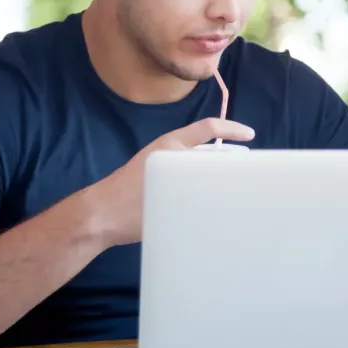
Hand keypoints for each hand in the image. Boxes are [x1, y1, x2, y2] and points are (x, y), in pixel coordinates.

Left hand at [83, 118, 254, 247]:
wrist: (97, 219)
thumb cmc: (129, 206)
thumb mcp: (167, 195)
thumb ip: (196, 189)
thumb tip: (223, 187)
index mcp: (171, 148)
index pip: (207, 129)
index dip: (231, 129)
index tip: (250, 135)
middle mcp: (168, 153)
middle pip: (204, 146)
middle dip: (227, 154)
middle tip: (247, 168)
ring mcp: (161, 168)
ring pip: (196, 164)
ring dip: (214, 170)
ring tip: (233, 184)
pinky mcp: (157, 185)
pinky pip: (186, 178)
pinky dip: (200, 183)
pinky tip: (209, 200)